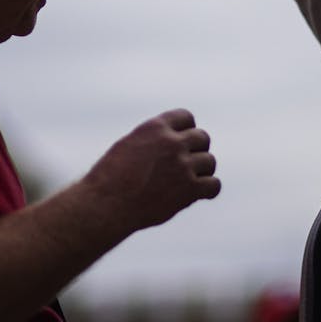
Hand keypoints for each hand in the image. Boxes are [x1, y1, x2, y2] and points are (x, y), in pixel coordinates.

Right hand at [84, 109, 219, 230]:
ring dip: (202, 171)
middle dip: (196, 150)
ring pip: (210, 161)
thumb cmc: (110, 178)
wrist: (106, 204)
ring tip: (187, 181)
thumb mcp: (129, 146)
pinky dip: (209, 189)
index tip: (181, 142)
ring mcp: (183, 166)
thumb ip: (153, 141)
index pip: (186, 117)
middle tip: (184, 165)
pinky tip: (199, 193)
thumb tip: (172, 143)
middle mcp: (172, 143)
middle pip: (202, 138)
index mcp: (155, 127)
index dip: (186, 130)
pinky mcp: (189, 189)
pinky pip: (214, 185)